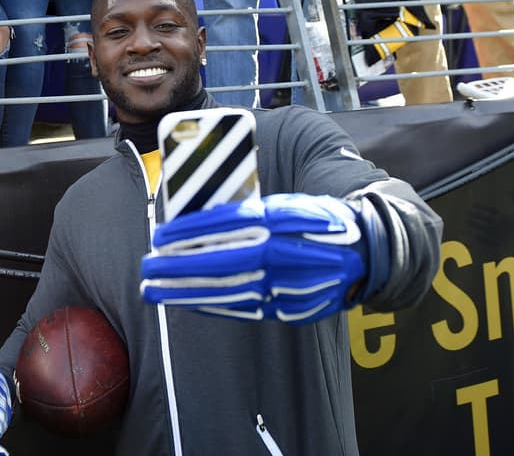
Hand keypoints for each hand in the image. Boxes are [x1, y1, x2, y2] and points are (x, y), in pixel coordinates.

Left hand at [140, 193, 370, 323]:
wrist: (366, 254)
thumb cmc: (318, 222)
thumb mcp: (287, 205)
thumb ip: (249, 212)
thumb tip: (201, 219)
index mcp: (283, 220)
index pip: (227, 226)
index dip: (190, 233)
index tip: (161, 236)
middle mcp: (284, 253)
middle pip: (223, 261)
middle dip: (179, 266)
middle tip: (148, 267)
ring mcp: (288, 284)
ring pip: (229, 290)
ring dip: (186, 291)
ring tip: (155, 289)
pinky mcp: (290, 307)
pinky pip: (244, 307)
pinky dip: (212, 305)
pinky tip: (187, 301)